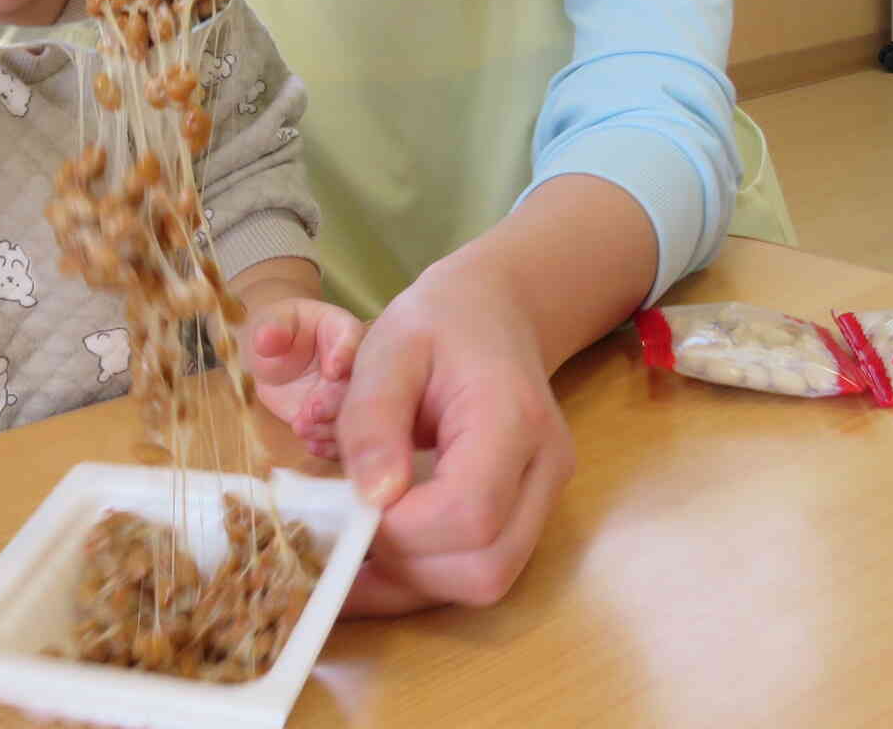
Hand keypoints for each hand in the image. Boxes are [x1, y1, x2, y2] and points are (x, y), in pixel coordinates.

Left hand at [243, 298, 361, 459]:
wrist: (277, 361)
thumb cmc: (279, 332)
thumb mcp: (272, 325)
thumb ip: (272, 331)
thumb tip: (266, 337)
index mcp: (344, 331)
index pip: (353, 339)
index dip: (345, 355)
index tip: (333, 371)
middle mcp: (356, 366)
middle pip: (357, 383)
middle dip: (337, 399)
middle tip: (313, 409)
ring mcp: (349, 395)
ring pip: (354, 415)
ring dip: (331, 426)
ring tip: (302, 427)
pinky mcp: (340, 420)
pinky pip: (344, 436)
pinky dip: (330, 445)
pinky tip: (312, 446)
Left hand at [334, 262, 574, 616]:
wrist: (494, 311)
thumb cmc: (438, 321)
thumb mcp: (388, 347)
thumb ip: (372, 417)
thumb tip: (371, 499)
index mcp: (513, 417)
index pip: (470, 512)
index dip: (402, 530)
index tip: (348, 508)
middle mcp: (544, 468)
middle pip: (487, 566)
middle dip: (407, 568)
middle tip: (347, 534)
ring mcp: (544, 496)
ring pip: (487, 581)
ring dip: (412, 581)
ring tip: (353, 550)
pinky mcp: (528, 512)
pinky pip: (481, 567)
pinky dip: (424, 575)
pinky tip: (375, 558)